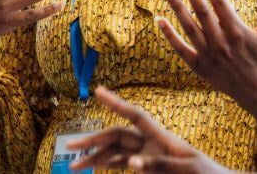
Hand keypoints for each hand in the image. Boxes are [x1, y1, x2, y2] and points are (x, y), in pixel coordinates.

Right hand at [68, 86, 231, 172]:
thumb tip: (131, 164)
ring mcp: (148, 156)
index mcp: (162, 137)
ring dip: (95, 157)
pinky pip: (123, 164)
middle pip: (116, 136)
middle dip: (93, 140)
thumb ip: (159, 166)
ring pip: (116, 152)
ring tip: (74, 166)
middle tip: (70, 146)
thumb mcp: (186, 170)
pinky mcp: (149, 169)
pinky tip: (95, 167)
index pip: (134, 115)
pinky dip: (108, 164)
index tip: (97, 91)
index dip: (116, 103)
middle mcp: (151, 143)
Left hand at [157, 0, 256, 130]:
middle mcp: (221, 41)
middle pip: (201, 10)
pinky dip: (169, 35)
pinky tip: (158, 19)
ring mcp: (208, 54)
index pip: (219, 0)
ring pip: (188, 26)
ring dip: (176, 7)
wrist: (256, 91)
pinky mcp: (198, 66)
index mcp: (237, 30)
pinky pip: (180, 48)